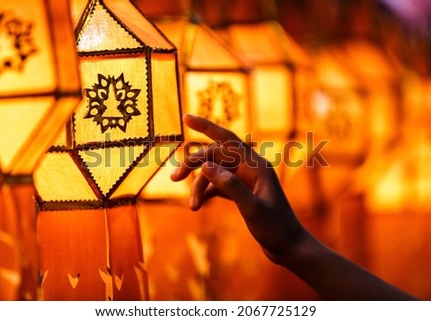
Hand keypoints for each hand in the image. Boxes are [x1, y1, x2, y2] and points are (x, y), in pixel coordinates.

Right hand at [171, 114, 306, 263]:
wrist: (288, 247)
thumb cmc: (275, 228)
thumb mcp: (252, 208)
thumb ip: (230, 185)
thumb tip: (205, 165)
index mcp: (256, 165)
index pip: (227, 139)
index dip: (206, 126)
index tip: (185, 116)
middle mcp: (250, 168)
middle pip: (215, 156)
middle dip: (194, 164)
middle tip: (174, 177)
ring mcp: (244, 180)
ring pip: (213, 173)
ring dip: (199, 186)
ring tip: (192, 206)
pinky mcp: (240, 192)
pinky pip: (217, 185)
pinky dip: (206, 193)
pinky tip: (198, 205)